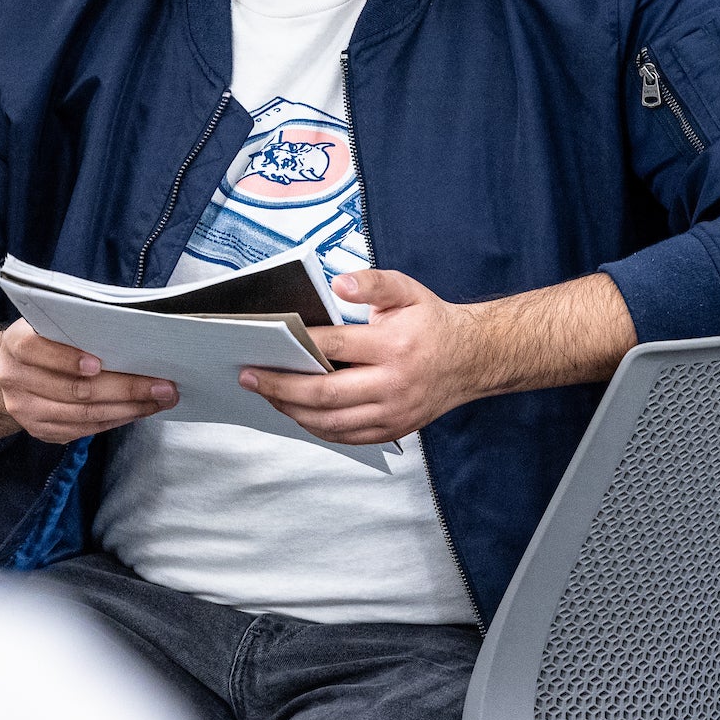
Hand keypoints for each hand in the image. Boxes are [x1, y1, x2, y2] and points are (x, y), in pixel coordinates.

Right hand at [0, 318, 177, 443]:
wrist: (11, 372)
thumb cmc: (43, 341)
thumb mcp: (48, 325)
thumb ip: (74, 329)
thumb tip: (129, 336)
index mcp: (17, 344)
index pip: (36, 350)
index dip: (67, 359)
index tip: (98, 363)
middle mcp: (16, 379)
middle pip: (73, 389)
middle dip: (125, 388)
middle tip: (162, 386)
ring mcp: (26, 410)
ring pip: (83, 414)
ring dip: (128, 409)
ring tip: (159, 400)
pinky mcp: (40, 431)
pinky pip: (83, 430)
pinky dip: (115, 420)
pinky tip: (138, 411)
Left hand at [240, 268, 487, 445]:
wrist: (471, 360)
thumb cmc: (431, 322)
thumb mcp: (407, 290)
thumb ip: (372, 283)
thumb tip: (338, 283)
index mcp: (395, 347)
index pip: (336, 347)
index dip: (298, 347)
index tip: (265, 344)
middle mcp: (393, 385)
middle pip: (325, 394)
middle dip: (281, 387)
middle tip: (248, 377)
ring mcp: (393, 414)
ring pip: (330, 422)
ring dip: (292, 411)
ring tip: (266, 394)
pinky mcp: (392, 430)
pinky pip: (345, 436)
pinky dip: (315, 427)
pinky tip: (296, 411)